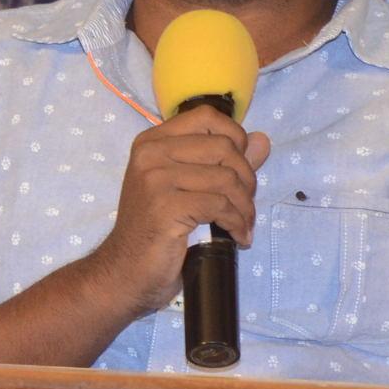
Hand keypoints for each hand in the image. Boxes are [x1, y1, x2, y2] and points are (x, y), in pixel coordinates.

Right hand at [88, 106, 270, 314]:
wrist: (125, 270)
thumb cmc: (157, 230)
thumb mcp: (189, 189)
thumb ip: (224, 163)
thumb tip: (262, 140)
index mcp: (152, 142)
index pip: (207, 117)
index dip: (236, 138)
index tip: (239, 169)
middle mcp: (150, 153)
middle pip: (224, 147)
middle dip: (247, 179)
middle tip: (244, 206)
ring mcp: (155, 178)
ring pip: (227, 178)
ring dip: (245, 207)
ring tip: (242, 224)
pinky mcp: (165, 205)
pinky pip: (221, 206)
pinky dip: (238, 224)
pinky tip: (237, 237)